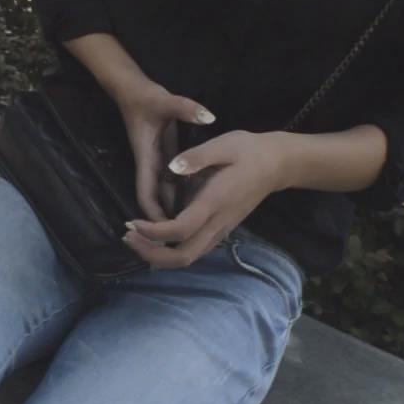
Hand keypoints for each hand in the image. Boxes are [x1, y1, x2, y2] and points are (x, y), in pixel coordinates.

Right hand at [112, 80, 215, 222]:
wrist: (133, 90)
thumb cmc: (146, 98)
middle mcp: (150, 164)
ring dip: (175, 207)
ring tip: (197, 223)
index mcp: (146, 158)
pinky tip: (198, 200)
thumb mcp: (166, 101)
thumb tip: (208, 117)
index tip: (167, 232)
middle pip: (155, 199)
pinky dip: (180, 193)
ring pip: (164, 192)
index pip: (146, 193)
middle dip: (167, 219)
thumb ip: (186, 109)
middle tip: (189, 235)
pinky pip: (171, 182)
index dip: (154, 215)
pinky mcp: (163, 157)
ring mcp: (157, 162)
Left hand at [124, 131, 291, 268]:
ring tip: (134, 238)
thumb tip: (171, 167)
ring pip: (189, 258)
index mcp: (214, 202)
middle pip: (183, 257)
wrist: (277, 165)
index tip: (132, 222)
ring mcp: (221, 230)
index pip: (180, 230)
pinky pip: (194, 251)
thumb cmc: (249, 151)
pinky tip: (154, 239)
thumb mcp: (223, 144)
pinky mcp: (221, 230)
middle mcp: (217, 223)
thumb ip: (197, 157)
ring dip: (159, 255)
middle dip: (151, 254)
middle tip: (126, 236)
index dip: (153, 232)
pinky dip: (171, 252)